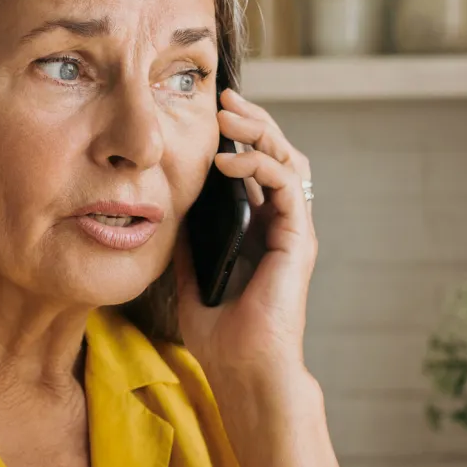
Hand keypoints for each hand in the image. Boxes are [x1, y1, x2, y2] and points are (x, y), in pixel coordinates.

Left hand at [175, 89, 318, 412]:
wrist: (241, 369)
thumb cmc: (219, 332)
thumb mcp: (191, 272)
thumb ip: (189, 236)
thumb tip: (168, 203)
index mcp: (259, 228)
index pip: (256, 166)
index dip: (238, 135)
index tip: (209, 112)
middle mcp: (281, 224)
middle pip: (277, 153)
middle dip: (252, 120)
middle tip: (223, 97)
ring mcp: (294, 230)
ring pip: (288, 160)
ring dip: (259, 131)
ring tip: (227, 115)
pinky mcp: (298, 239)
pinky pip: (287, 185)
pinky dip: (259, 164)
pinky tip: (227, 159)